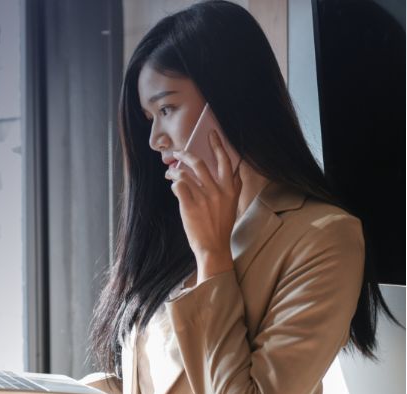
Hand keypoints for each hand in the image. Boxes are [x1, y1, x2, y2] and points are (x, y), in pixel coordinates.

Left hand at [165, 130, 241, 282]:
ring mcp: (203, 198)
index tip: (211, 133)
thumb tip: (235, 171)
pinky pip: (178, 186)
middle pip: (200, 163)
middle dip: (186, 154)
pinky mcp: (189, 206)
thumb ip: (234, 187)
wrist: (213, 247)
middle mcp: (217, 191)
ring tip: (170, 174)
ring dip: (174, 171)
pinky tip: (173, 187)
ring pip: (185, 174)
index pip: (225, 161)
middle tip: (178, 153)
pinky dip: (174, 185)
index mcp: (230, 189)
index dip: (217, 145)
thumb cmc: (221, 226)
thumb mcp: (233, 205)